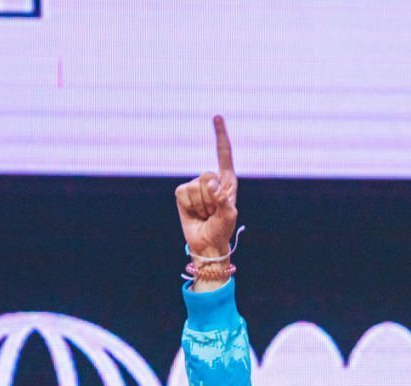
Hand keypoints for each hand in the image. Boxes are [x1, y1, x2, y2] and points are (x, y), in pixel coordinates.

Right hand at [174, 116, 237, 260]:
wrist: (206, 244)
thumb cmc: (221, 229)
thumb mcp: (228, 216)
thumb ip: (223, 199)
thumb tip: (211, 184)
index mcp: (227, 180)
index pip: (223, 153)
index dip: (220, 135)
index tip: (216, 116)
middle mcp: (211, 180)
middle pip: (207, 176)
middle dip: (211, 199)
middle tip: (213, 212)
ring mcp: (195, 186)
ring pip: (196, 188)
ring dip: (201, 206)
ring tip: (205, 215)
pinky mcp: (182, 194)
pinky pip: (183, 194)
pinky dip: (189, 207)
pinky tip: (194, 214)